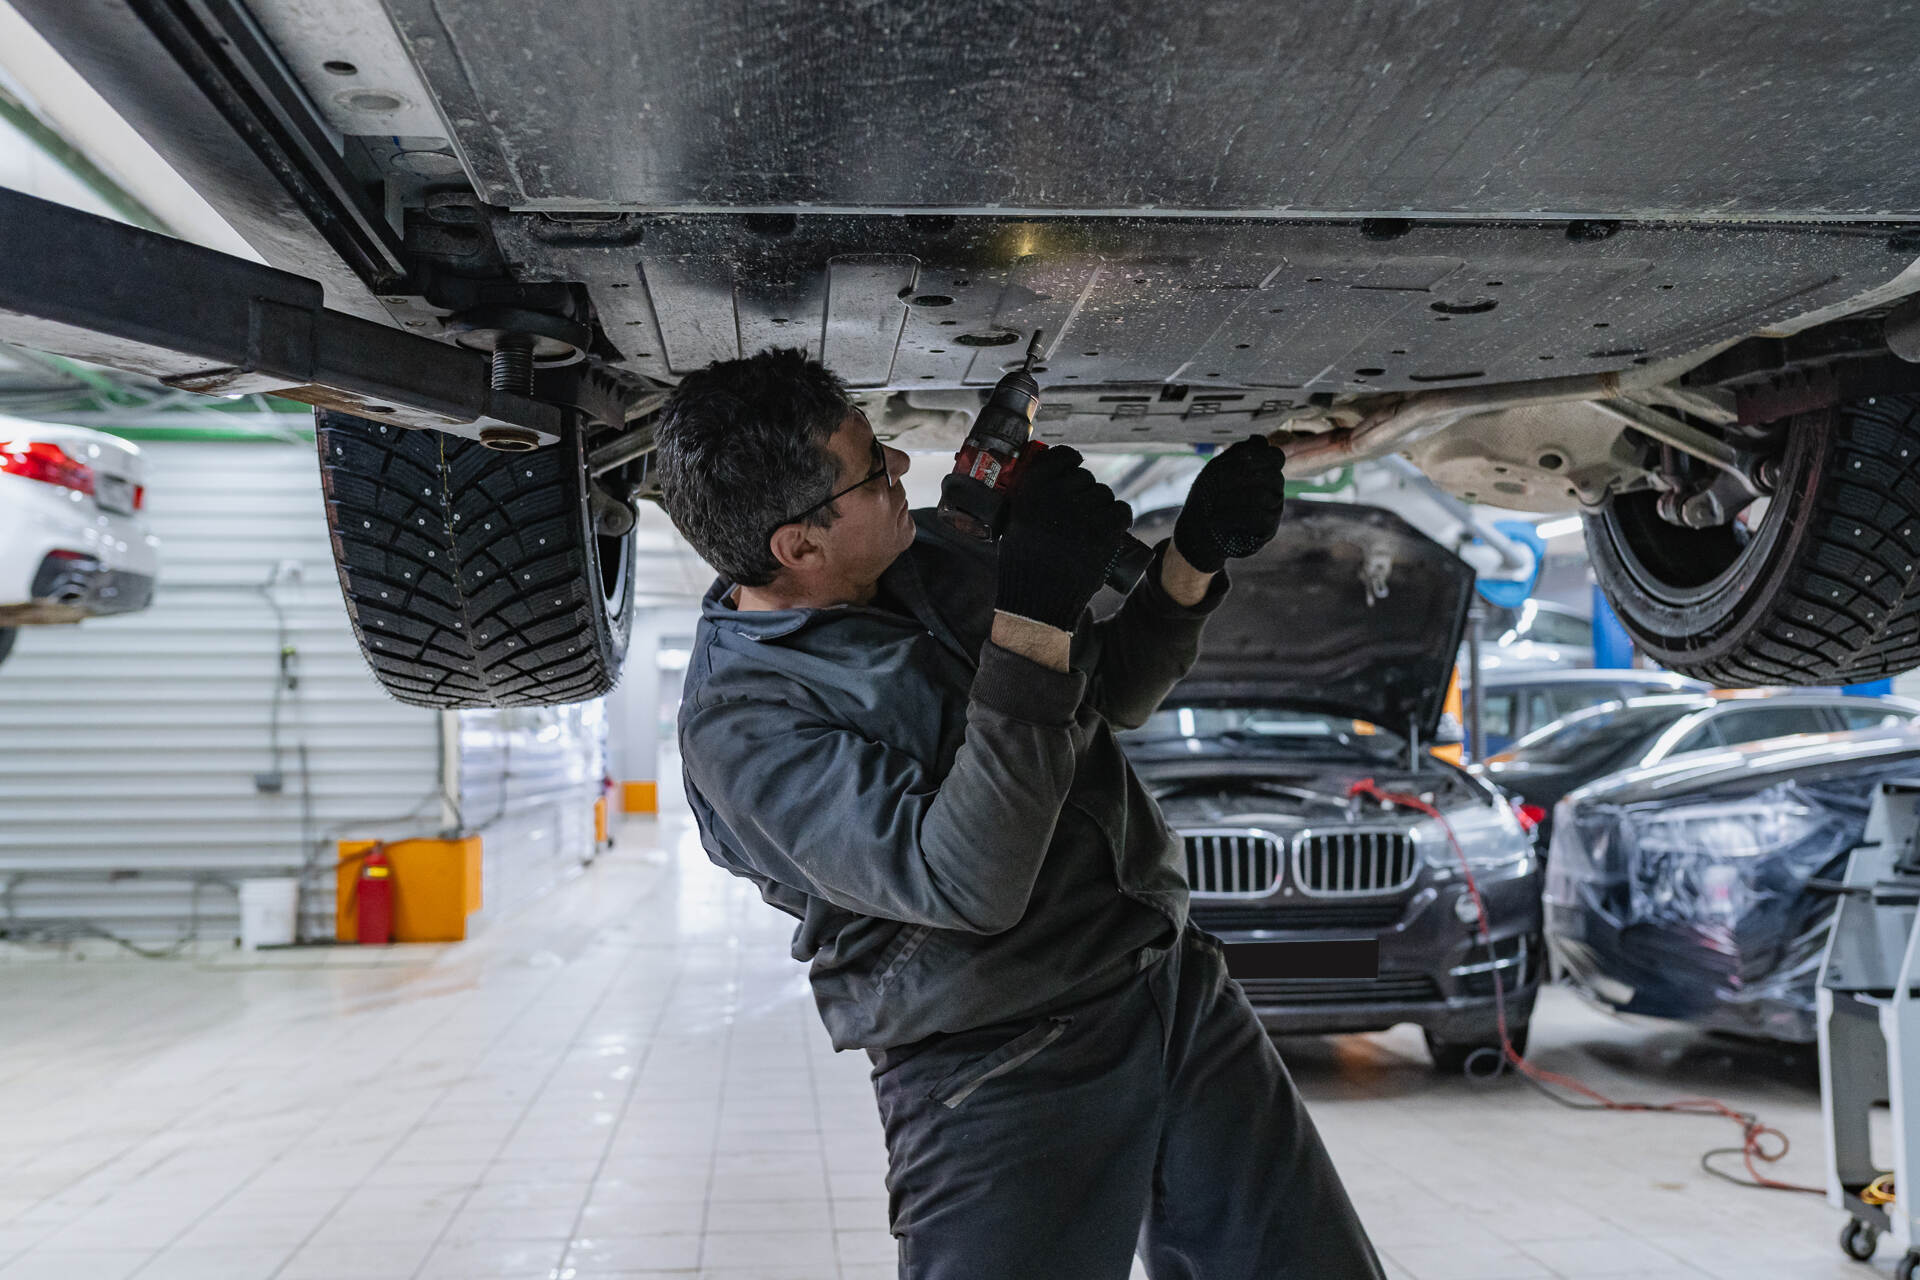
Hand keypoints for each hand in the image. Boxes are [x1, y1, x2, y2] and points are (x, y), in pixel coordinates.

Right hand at [995, 446, 1132, 631]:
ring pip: (1104, 494)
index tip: (1072, 472)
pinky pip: (1121, 510)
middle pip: (1086, 477)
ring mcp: (1083, 512)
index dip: (1071, 463)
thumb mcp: (1015, 521)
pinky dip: (1118, 519)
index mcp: (1032, 488)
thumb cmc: (1023, 563)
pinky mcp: (1105, 530)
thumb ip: (1031, 497)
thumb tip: (1055, 476)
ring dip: (1101, 507)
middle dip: (1084, 493)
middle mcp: (1058, 494)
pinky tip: (1108, 531)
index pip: (1063, 456)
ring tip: (1089, 528)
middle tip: (1078, 514)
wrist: (1036, 600)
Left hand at [1173, 435, 1286, 573]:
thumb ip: (1237, 452)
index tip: (1235, 460)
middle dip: (1240, 477)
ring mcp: (1274, 508)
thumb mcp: (1217, 469)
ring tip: (1213, 503)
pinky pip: (1259, 517)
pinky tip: (1217, 517)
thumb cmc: (1209, 497)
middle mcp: (1274, 489)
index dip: (1258, 455)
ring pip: (1263, 496)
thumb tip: (1258, 439)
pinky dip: (1234, 515)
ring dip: (1233, 497)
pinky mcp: (1269, 528)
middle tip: (1216, 482)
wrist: (1198, 529)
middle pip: (1272, 476)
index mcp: (1264, 471)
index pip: (1275, 456)